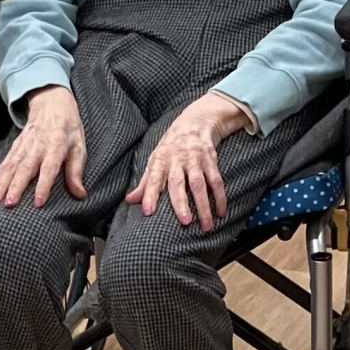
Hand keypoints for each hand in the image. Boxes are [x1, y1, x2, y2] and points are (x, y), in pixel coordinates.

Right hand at [0, 84, 87, 206]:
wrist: (51, 102)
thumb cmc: (67, 126)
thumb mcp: (79, 146)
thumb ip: (76, 171)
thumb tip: (80, 193)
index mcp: (56, 147)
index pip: (48, 169)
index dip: (43, 186)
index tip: (38, 202)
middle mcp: (37, 147)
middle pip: (24, 169)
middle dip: (15, 187)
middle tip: (9, 203)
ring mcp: (24, 146)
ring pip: (10, 166)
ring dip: (1, 184)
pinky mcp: (15, 146)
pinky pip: (4, 163)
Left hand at [132, 91, 250, 229]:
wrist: (195, 123)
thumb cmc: (171, 147)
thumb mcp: (155, 161)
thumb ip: (145, 183)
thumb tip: (129, 200)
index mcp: (160, 161)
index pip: (153, 179)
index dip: (150, 195)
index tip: (148, 211)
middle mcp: (177, 160)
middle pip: (178, 183)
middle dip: (181, 203)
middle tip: (185, 222)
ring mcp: (195, 159)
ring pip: (200, 184)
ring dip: (204, 206)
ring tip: (206, 226)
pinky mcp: (210, 160)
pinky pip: (216, 181)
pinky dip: (220, 197)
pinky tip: (221, 213)